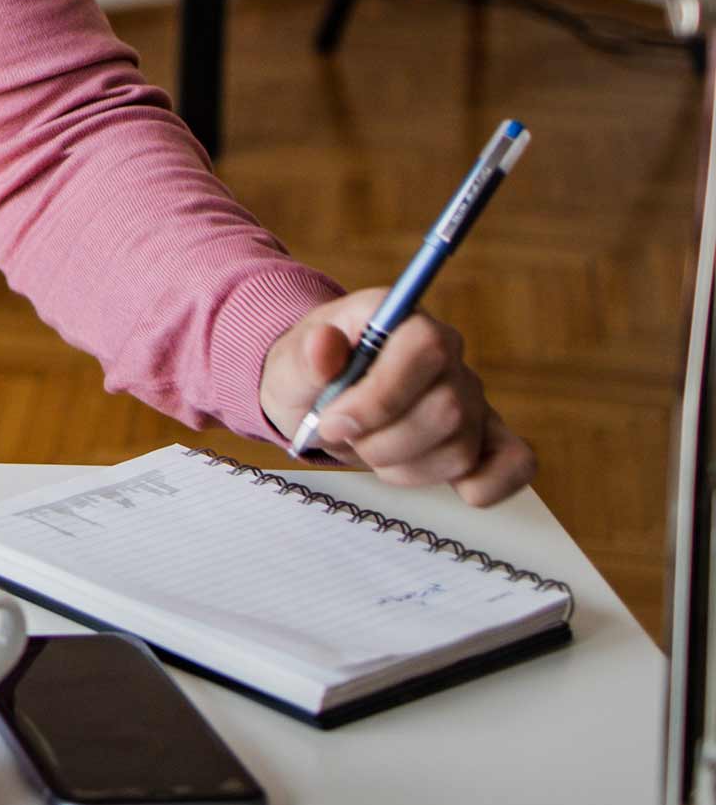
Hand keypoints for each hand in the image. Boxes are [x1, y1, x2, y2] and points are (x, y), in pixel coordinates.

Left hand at [258, 289, 536, 507]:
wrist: (319, 398)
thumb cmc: (309, 375)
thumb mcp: (289, 363)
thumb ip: (305, 356)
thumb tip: (324, 345)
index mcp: (404, 319)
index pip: (426, 348)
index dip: (381, 396)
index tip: (333, 421)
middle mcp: (449, 354)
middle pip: (448, 410)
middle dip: (383, 441)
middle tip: (343, 438)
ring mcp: (472, 397)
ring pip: (461, 450)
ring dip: (401, 467)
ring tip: (367, 449)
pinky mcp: (485, 436)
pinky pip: (515, 464)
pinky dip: (482, 485)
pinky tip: (435, 479)